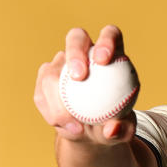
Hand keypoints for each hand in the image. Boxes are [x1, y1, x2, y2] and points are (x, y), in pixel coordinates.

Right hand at [34, 25, 136, 143]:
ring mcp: (61, 65)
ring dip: (57, 98)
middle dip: (75, 52)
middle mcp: (83, 52)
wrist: (92, 132)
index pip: (110, 34)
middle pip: (76, 38)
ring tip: (74, 123)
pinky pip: (41, 95)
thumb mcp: (125, 128)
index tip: (104, 60)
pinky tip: (65, 127)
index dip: (106, 40)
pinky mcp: (45, 82)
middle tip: (79, 76)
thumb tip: (112, 129)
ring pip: (51, 71)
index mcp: (110, 53)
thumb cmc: (114, 122)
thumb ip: (123, 128)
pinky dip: (52, 112)